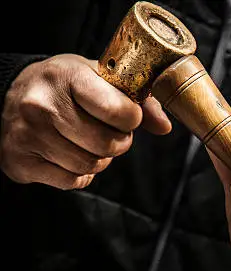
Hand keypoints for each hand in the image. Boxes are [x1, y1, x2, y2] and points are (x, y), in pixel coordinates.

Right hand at [0, 54, 171, 188]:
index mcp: (67, 77)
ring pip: (90, 165)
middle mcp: (42, 105)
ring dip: (100, 159)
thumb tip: (164, 127)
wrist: (10, 95)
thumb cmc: (65, 86)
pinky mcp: (20, 162)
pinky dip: (80, 174)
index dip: (132, 119)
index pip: (119, 111)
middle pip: (108, 145)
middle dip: (118, 142)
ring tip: (89, 142)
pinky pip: (71, 181)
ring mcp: (27, 135)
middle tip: (110, 133)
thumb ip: (139, 100)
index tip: (127, 116)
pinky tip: (70, 155)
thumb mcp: (100, 77)